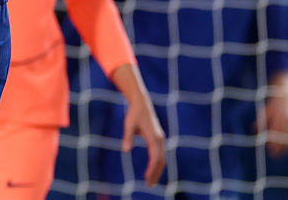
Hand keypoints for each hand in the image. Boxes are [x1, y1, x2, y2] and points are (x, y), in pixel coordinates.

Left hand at [112, 64, 165, 186]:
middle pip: (161, 161)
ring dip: (157, 169)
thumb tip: (125, 151)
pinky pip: (160, 154)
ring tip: (150, 181)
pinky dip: (157, 163)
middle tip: (149, 185)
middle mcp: (160, 139)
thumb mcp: (129, 124)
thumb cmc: (134, 113)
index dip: (152, 170)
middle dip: (156, 173)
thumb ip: (127, 137)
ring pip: (162, 158)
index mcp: (154, 137)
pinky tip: (152, 169)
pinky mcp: (158, 138)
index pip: (155, 158)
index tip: (147, 179)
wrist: (141, 102)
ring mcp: (160, 138)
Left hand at [255, 72, 287, 156]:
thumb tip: (253, 130)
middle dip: (278, 147)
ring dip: (285, 147)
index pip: (275, 132)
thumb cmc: (274, 104)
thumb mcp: (265, 110)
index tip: (269, 149)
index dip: (273, 142)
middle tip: (274, 155)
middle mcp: (287, 120)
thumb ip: (261, 121)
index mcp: (278, 116)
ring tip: (280, 155)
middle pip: (283, 137)